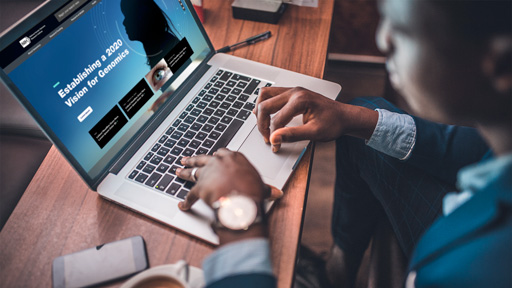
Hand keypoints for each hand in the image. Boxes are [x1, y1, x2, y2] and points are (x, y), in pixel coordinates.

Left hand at [176, 149, 268, 243]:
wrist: (240, 200)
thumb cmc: (252, 191)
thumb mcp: (261, 188)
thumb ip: (266, 189)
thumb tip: (276, 192)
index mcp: (234, 158)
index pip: (223, 153)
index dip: (218, 157)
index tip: (215, 157)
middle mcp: (219, 162)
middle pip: (204, 159)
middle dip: (194, 159)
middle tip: (187, 160)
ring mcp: (208, 173)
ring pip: (193, 171)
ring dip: (185, 172)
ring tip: (178, 171)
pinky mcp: (199, 188)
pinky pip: (190, 194)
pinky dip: (186, 201)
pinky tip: (182, 205)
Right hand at [255, 87, 378, 151]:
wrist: (344, 116)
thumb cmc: (333, 123)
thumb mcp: (314, 133)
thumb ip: (293, 135)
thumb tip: (274, 139)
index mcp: (300, 100)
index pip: (276, 119)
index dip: (273, 136)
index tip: (275, 147)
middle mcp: (294, 92)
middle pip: (265, 105)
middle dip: (262, 124)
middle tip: (267, 138)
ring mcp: (292, 90)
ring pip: (265, 95)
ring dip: (260, 111)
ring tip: (264, 127)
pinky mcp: (292, 93)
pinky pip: (271, 94)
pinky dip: (265, 104)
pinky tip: (265, 116)